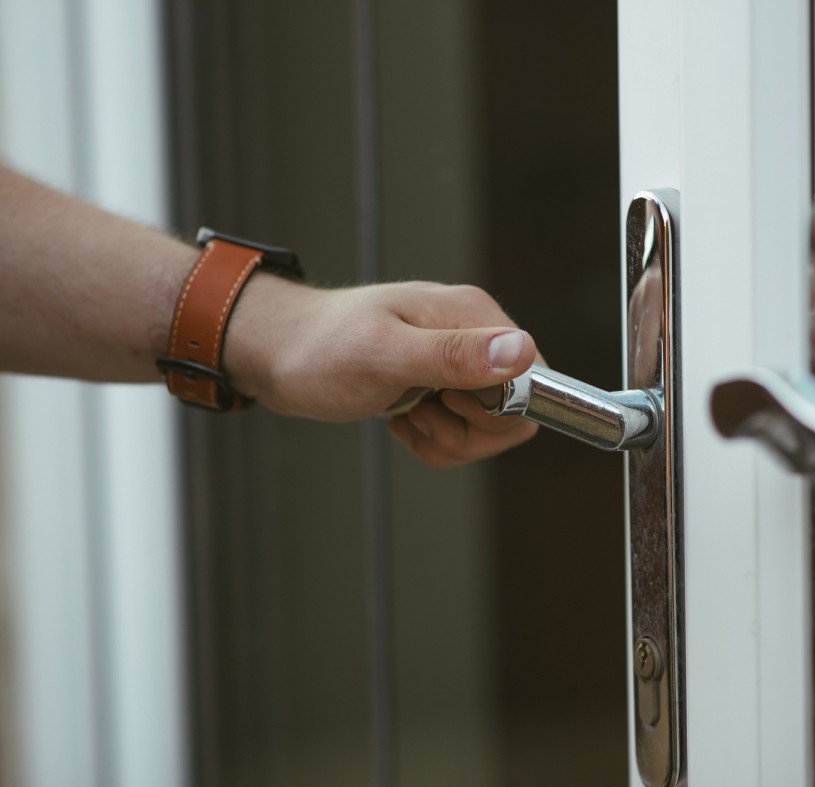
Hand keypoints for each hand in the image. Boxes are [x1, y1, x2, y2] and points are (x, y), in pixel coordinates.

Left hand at [225, 276, 538, 465]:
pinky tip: (402, 421)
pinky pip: (462, 434)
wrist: (280, 354)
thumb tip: (520, 353)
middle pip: (514, 411)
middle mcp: (473, 337)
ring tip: (407, 415)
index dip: (500, 411)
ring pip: (488, 430)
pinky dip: (434, 441)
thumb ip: (453, 355)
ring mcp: (457, 364)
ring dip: (447, 439)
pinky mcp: (440, 386)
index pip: (534, 378)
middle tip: (422, 414)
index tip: (450, 406)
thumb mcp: (384, 355)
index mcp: (473, 317)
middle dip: (469, 433)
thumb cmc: (321, 348)